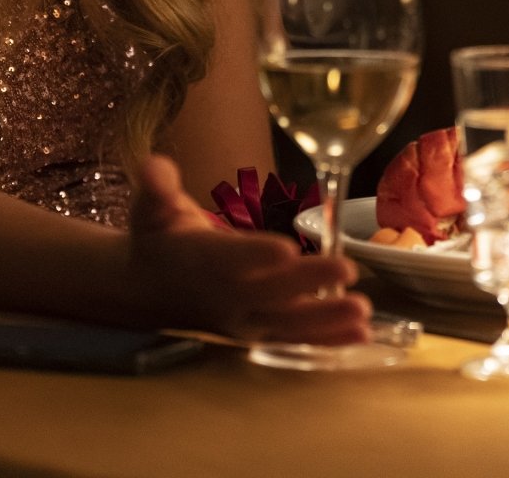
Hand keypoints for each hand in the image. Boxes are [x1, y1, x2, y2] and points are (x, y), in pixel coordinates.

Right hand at [127, 155, 368, 345]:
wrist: (145, 293)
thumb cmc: (156, 240)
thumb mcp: (150, 208)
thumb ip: (156, 187)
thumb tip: (154, 167)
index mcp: (200, 260)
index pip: (229, 259)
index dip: (256, 255)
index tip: (287, 249)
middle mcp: (224, 296)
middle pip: (269, 293)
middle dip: (308, 282)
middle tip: (347, 269)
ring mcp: (242, 321)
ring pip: (286, 324)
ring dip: (326, 320)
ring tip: (363, 313)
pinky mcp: (257, 334)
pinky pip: (293, 341)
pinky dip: (326, 340)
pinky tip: (361, 334)